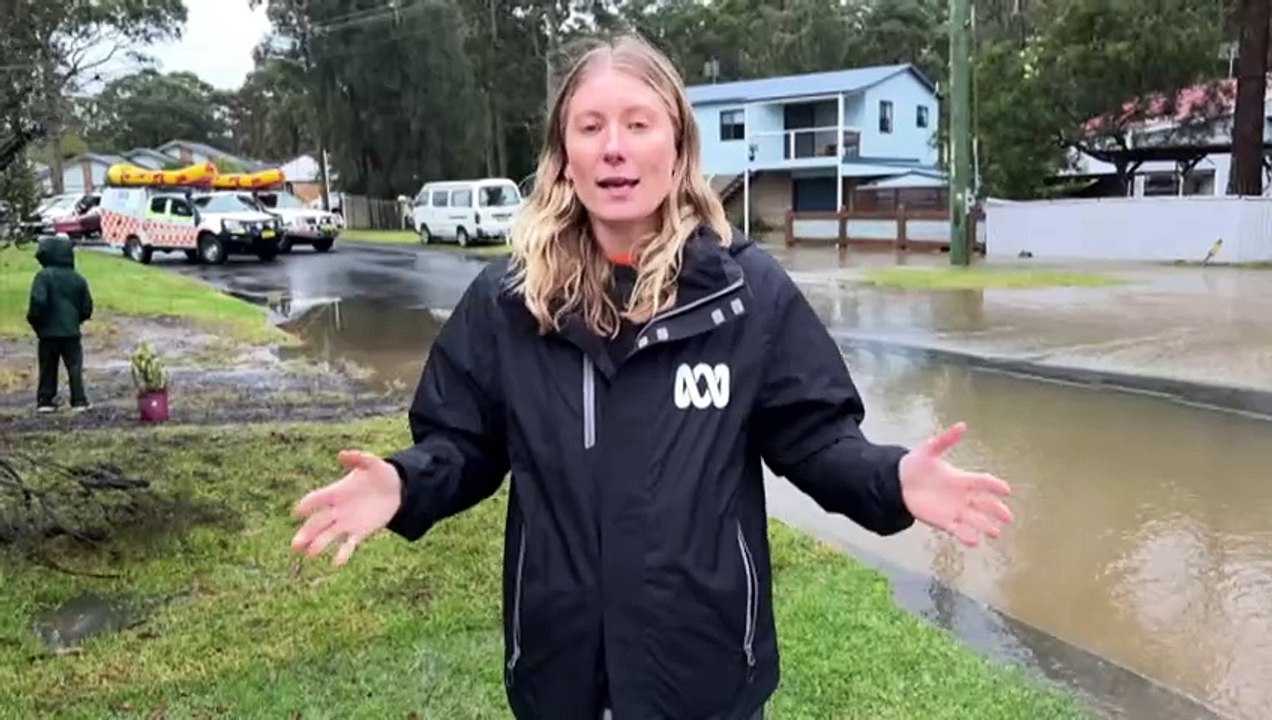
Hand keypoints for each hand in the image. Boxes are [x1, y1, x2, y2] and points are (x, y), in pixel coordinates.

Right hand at [290, 450, 402, 566]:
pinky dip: (342, 554)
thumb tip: (342, 454)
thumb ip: (358, 458)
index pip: (318, 498)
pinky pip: (348, 545)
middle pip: (318, 522)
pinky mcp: (360, 532)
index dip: (308, 504)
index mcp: (336, 492)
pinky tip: (336, 563)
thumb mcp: (371, 463)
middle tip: (295, 545)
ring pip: (329, 536)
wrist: (397, 489)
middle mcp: (337, 510)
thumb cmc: (379, 473)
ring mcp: (347, 523)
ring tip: (310, 553)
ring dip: (319, 544)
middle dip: (307, 532)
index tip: (297, 511)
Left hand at [898, 422, 1012, 546]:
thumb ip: (946, 439)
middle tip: (1009, 518)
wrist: (899, 482)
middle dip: (998, 510)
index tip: (1007, 490)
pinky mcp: (943, 521)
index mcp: (962, 478)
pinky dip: (967, 535)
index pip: (983, 482)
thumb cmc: (916, 464)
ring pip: (975, 520)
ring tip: (996, 533)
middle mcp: (962, 496)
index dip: (995, 485)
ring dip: (986, 526)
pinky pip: (958, 530)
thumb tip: (962, 425)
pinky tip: (975, 541)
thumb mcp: (929, 449)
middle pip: (985, 504)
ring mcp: (954, 510)